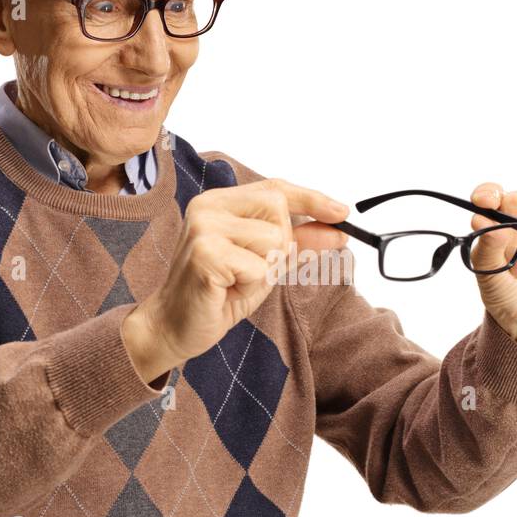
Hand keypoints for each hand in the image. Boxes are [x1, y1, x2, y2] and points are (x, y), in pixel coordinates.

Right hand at [122, 178, 349, 383]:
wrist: (174, 327)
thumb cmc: (218, 294)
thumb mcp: (267, 265)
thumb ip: (299, 244)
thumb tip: (337, 231)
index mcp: (220, 202)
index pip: (275, 189)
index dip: (312, 198)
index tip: (342, 212)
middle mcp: (208, 206)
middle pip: (278, 209)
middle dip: (282, 245)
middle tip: (254, 270)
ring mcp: (204, 227)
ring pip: (273, 241)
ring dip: (265, 271)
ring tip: (236, 282)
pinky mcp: (205, 253)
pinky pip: (259, 267)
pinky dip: (252, 285)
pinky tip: (227, 290)